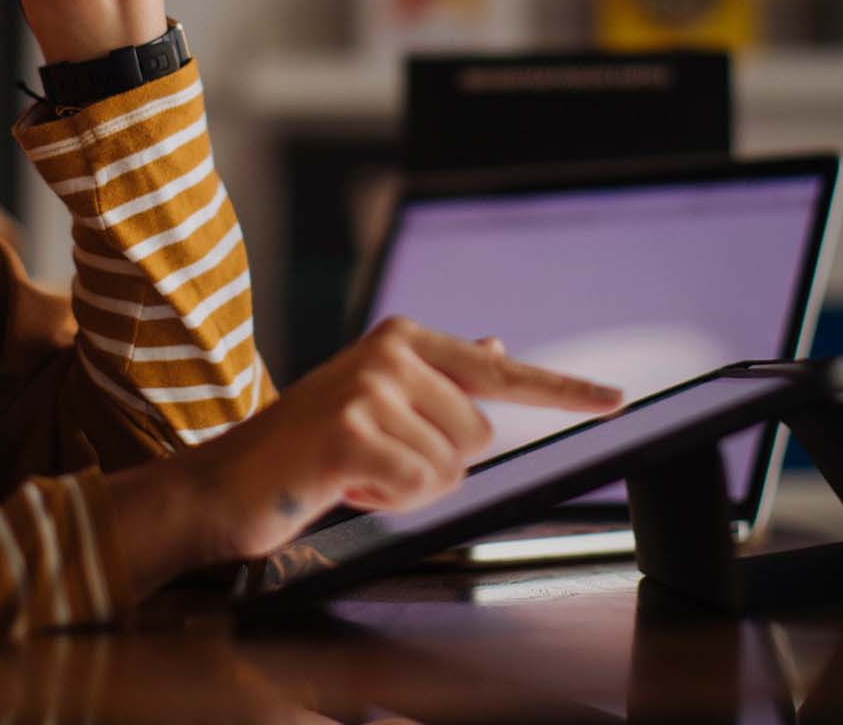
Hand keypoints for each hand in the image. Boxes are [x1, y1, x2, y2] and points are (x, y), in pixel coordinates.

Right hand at [191, 317, 620, 561]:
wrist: (226, 483)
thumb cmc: (306, 448)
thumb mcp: (375, 403)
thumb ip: (437, 377)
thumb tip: (495, 345)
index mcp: (402, 339)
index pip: (500, 371)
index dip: (563, 388)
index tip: (616, 398)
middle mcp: (389, 352)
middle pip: (479, 436)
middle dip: (433, 464)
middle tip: (370, 460)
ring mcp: (368, 389)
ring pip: (451, 468)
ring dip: (407, 488)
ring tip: (352, 472)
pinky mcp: (350, 433)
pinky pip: (418, 489)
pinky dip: (387, 503)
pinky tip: (342, 488)